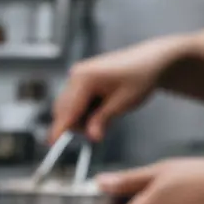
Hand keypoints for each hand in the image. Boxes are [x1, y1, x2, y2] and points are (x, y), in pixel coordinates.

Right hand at [51, 38, 180, 142]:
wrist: (151, 60)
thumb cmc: (141, 76)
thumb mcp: (123, 103)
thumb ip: (103, 120)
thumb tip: (92, 136)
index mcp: (85, 78)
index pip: (68, 110)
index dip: (59, 129)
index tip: (51, 144)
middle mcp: (76, 74)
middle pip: (64, 110)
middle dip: (78, 124)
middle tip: (100, 128)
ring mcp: (77, 75)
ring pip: (68, 107)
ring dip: (83, 117)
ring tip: (107, 111)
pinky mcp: (81, 78)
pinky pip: (75, 101)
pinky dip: (85, 109)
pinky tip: (102, 105)